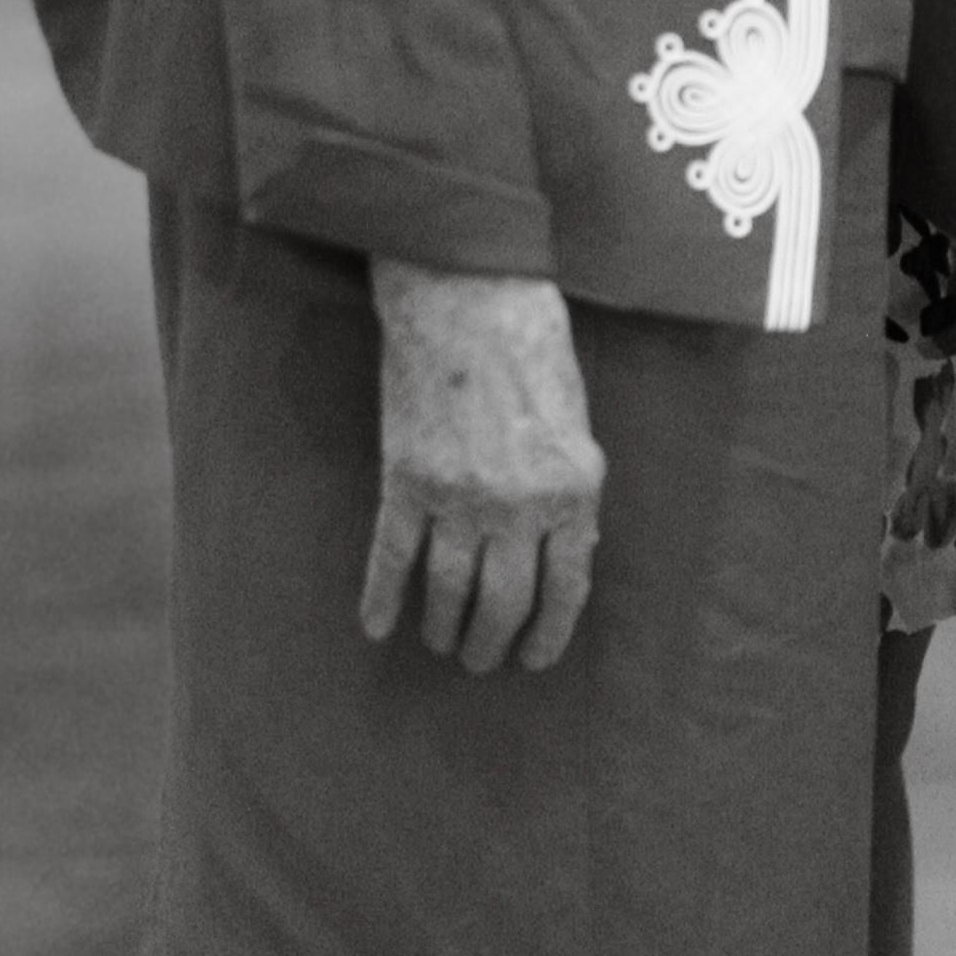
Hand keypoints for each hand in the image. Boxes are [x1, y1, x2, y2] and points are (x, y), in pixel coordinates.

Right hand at [363, 263, 603, 673]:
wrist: (466, 295)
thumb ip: (572, 490)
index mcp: (572, 488)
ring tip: (443, 645)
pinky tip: (377, 627)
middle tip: (482, 661)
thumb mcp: (578, 422)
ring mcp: (456, 495)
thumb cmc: (533, 347)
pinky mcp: (404, 479)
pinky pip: (391, 557)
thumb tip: (566, 552)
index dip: (549, 633)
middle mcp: (517, 504)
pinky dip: (382, 597)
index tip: (534, 658)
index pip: (566, 587)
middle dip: (492, 643)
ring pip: (447, 589)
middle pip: (503, 602)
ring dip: (444, 628)